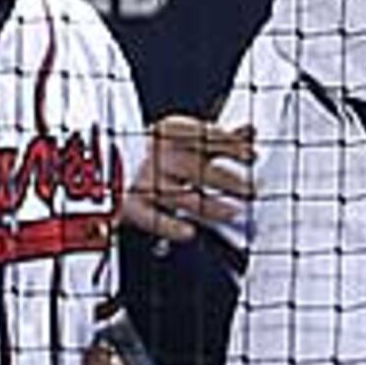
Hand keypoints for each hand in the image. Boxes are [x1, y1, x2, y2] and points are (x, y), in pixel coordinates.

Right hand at [124, 116, 256, 241]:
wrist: (114, 166)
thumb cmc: (162, 152)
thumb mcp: (190, 139)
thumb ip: (221, 138)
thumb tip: (249, 132)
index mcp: (170, 132)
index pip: (201, 134)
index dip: (229, 144)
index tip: (252, 155)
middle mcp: (156, 154)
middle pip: (193, 166)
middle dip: (224, 178)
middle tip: (250, 190)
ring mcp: (144, 180)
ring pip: (177, 195)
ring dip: (207, 205)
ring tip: (232, 213)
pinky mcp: (132, 205)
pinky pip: (150, 217)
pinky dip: (169, 226)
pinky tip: (189, 232)